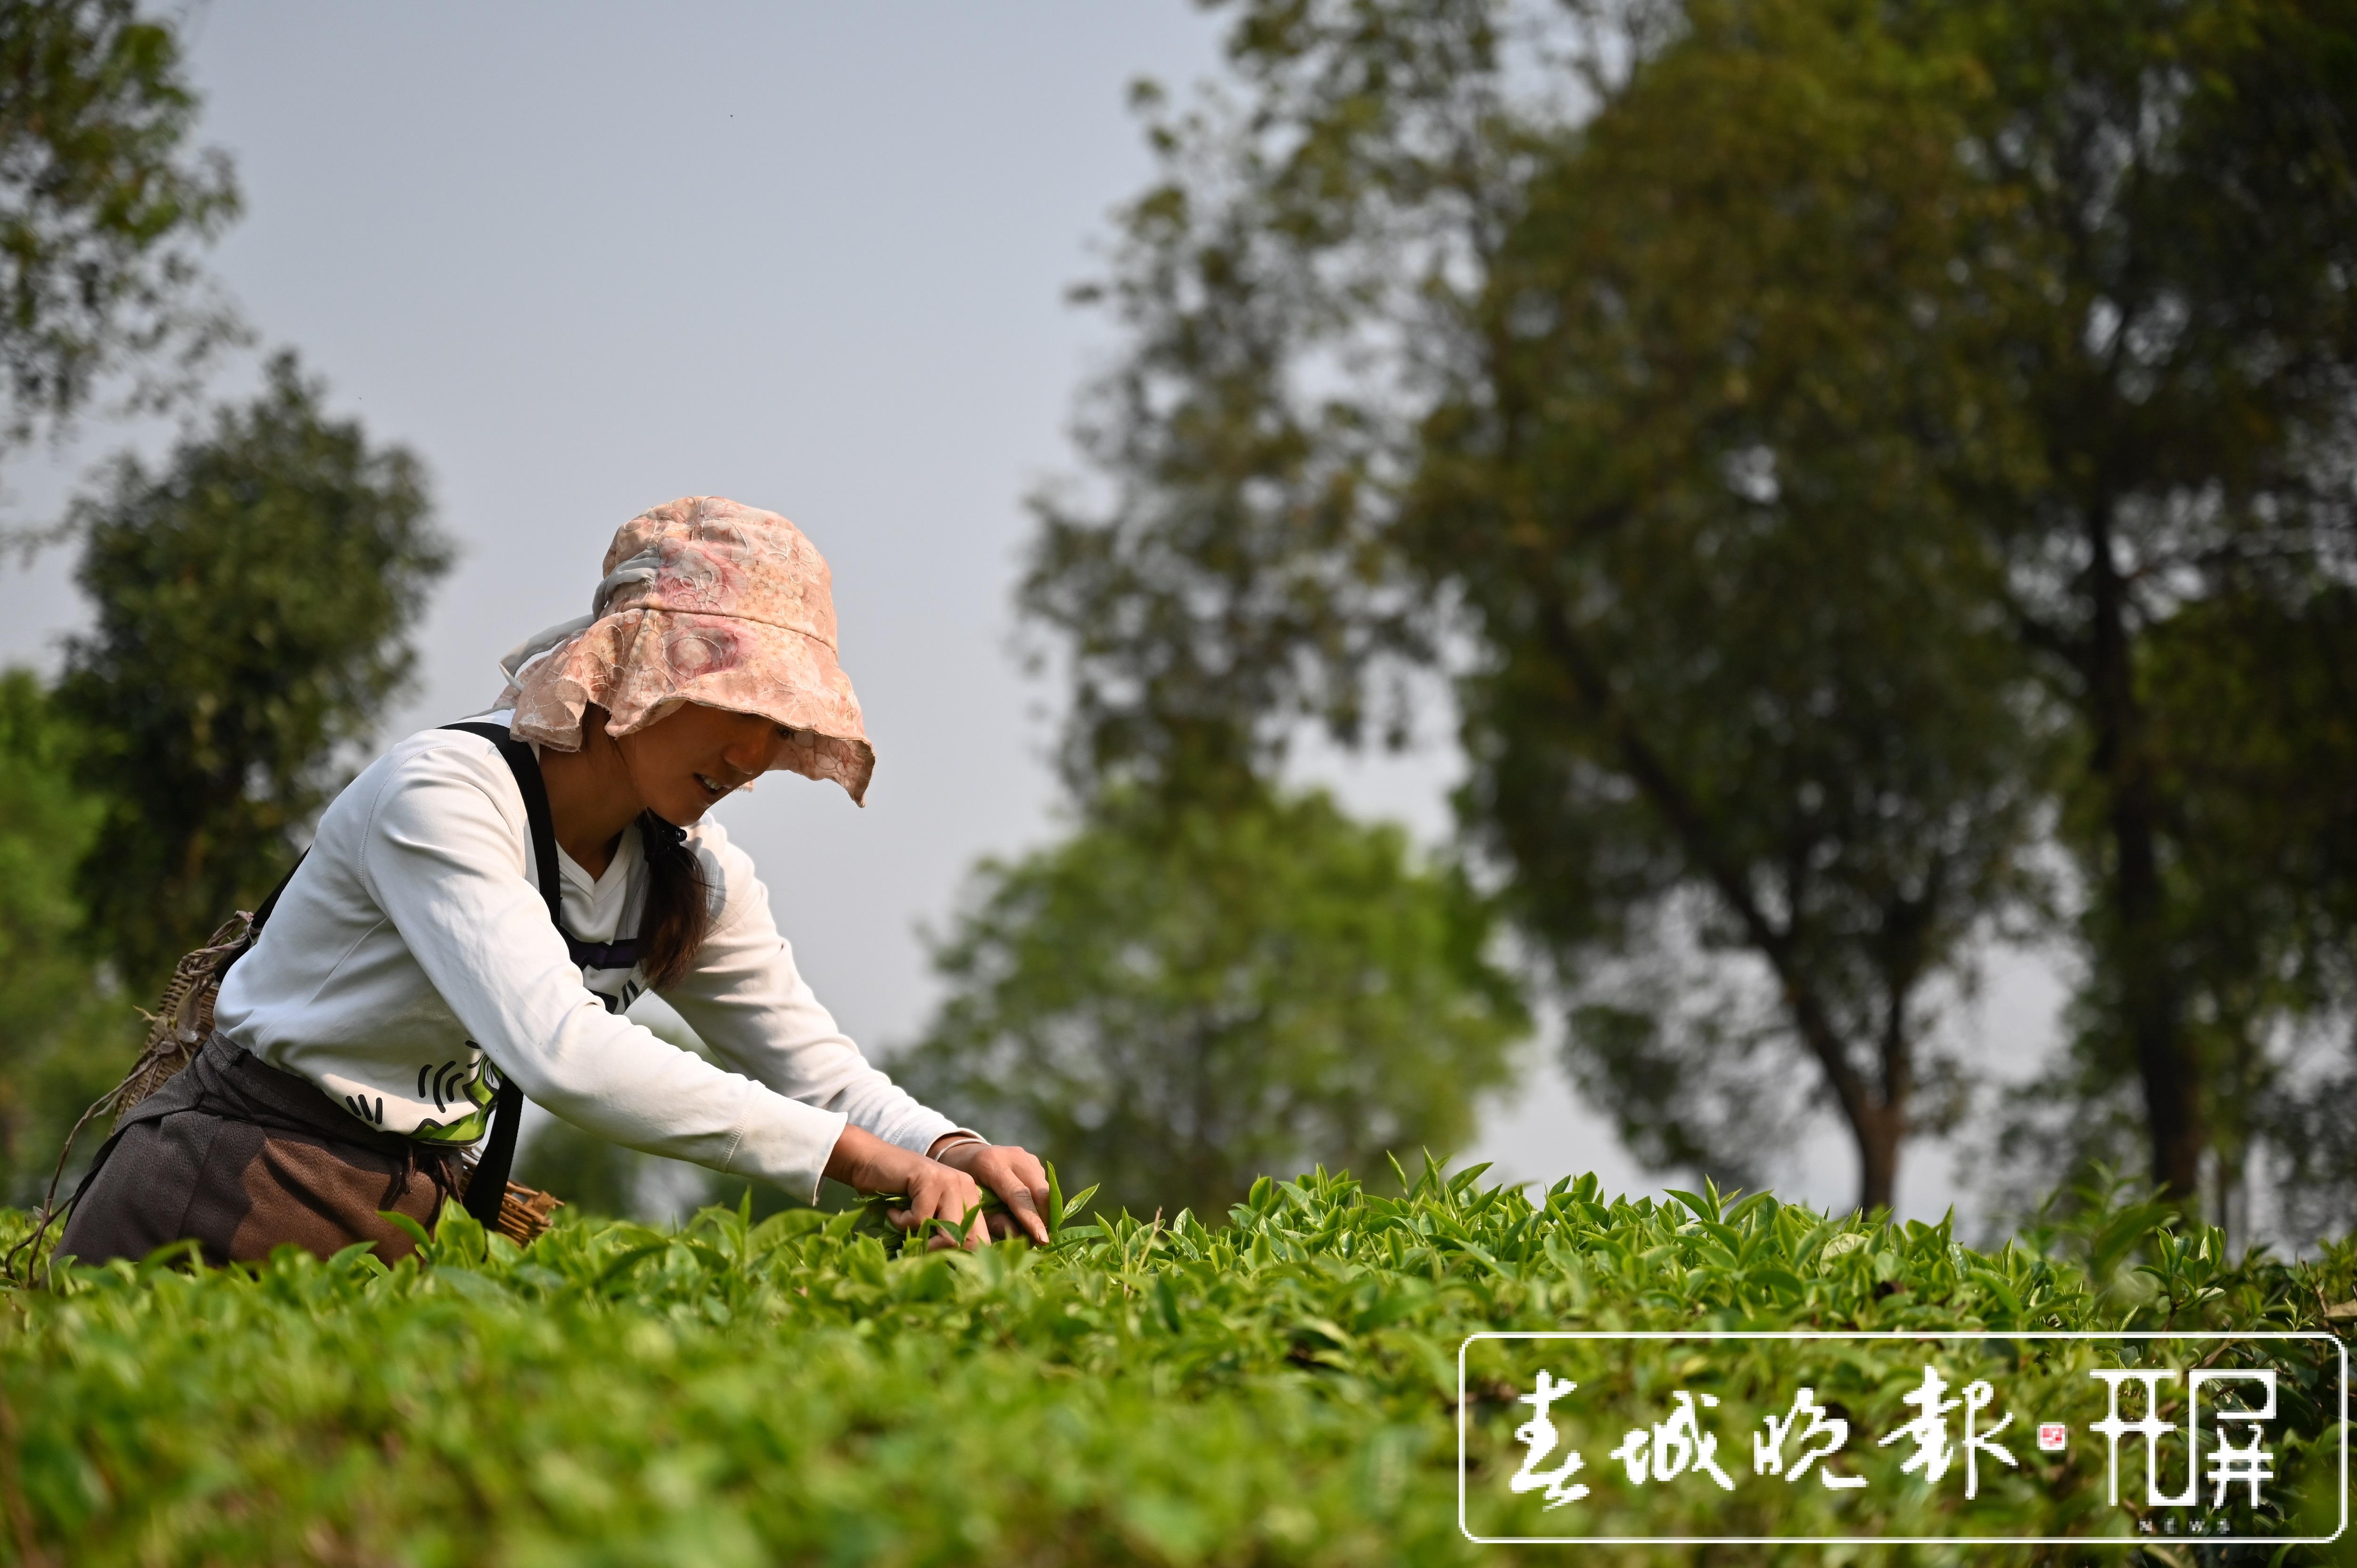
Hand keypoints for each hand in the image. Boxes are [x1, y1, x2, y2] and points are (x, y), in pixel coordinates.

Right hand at [824, 1126, 988, 1249]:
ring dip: (921, 1239)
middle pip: (970, 1241)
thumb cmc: (893, 1197)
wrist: (868, 1162)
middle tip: (916, 1243)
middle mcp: (966, 1187)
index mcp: (970, 1199)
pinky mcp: (930, 1178)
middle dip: (940, 1252)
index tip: (934, 1257)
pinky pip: (921, 1219)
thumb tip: (953, 1271)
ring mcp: (951, 1181)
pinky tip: (893, 1208)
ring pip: (950, 1234)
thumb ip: (941, 1236)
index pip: (982, 1240)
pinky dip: (900, 1221)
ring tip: (904, 1224)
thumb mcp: (925, 1219)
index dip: (961, 1258)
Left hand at [929, 1137, 1051, 1245]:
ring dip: (1043, 1212)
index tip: (1042, 1240)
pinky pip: (1042, 1186)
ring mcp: (1025, 1156)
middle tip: (1038, 1242)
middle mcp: (1013, 1156)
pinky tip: (1027, 1214)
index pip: (1018, 1195)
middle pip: (1040, 1191)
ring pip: (1045, 1189)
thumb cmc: (962, 1183)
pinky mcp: (1033, 1160)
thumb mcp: (970, 1203)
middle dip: (1044, 1218)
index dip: (1032, 1219)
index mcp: (991, 1163)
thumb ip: (993, 1220)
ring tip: (1031, 1231)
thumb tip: (1019, 1237)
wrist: (963, 1155)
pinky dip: (1039, 1203)